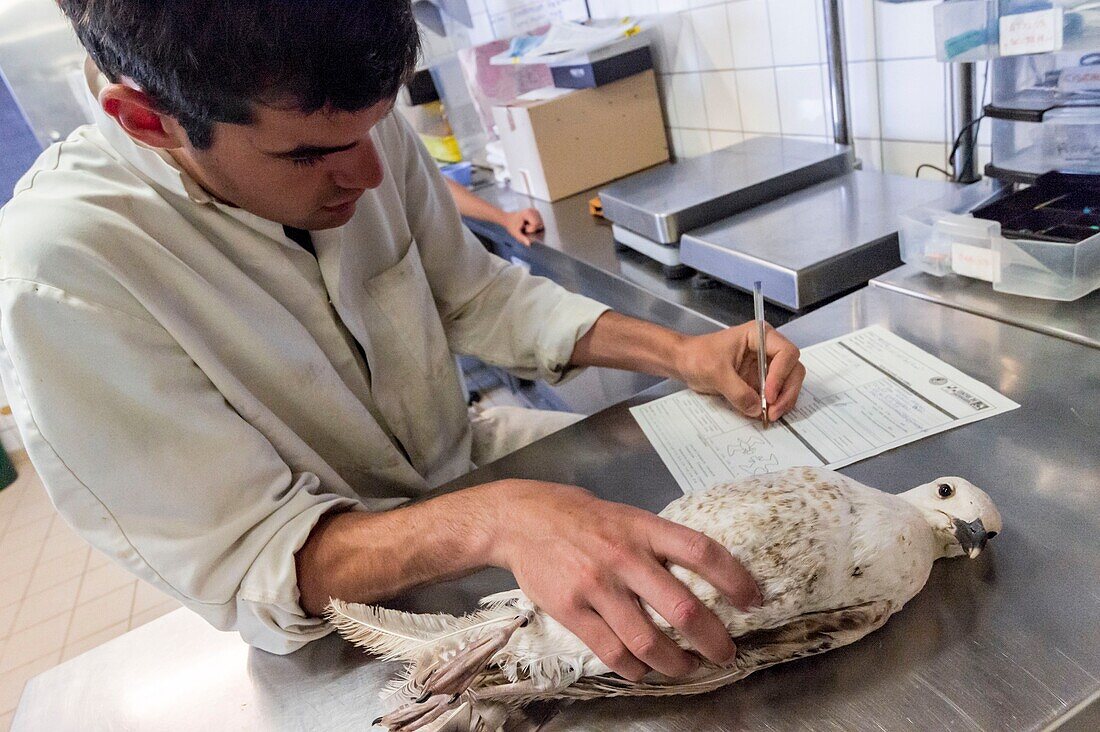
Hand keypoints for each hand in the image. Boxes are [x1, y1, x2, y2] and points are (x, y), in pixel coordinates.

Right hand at [487, 480, 761, 680]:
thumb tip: (704, 577)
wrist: (521, 520)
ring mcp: (596, 586)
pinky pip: (613, 653)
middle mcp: (624, 556)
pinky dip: (635, 669)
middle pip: (683, 607)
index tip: (753, 600)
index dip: (735, 578)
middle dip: (714, 639)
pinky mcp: (570, 610)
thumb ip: (658, 543)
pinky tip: (644, 668)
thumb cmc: (582, 518)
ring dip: (677, 664)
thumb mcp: (627, 516)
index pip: (702, 552)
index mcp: (644, 528)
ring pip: (649, 641)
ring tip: (688, 667)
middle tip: (726, 652)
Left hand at [500, 208, 543, 245]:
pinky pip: (540, 223)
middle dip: (534, 229)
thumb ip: (522, 238)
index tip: (524, 228)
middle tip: (525, 228)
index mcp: (527, 213)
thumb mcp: (515, 233)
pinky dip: (536, 226)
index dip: (531, 229)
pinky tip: (529, 225)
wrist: (508, 219)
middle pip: (540, 224)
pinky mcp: (536, 213)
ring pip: (541, 224)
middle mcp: (533, 210)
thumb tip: (529, 244)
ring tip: (527, 226)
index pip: (536, 224)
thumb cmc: (511, 226)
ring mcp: (535, 211)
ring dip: (535, 228)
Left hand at [674, 322, 804, 419]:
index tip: (768, 395)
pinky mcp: (760, 381)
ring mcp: (765, 366)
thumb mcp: (716, 373)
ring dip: (783, 401)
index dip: (781, 375)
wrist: (684, 362)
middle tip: (773, 412)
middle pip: (793, 369)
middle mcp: (768, 349)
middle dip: (786, 392)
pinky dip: (773, 406)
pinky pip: (775, 394)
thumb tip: (757, 410)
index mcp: (759, 335)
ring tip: (769, 416)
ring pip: (788, 383)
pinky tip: (764, 415)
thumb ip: (738, 391)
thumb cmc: (697, 357)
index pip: (786, 353)